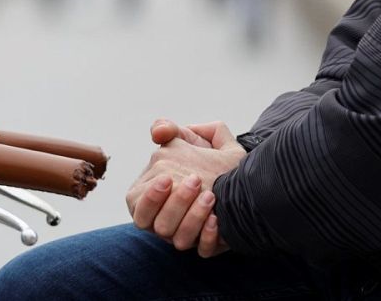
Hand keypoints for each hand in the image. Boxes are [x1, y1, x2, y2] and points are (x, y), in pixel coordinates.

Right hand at [126, 119, 244, 253]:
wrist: (242, 174)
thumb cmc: (208, 157)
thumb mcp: (190, 138)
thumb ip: (169, 129)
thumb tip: (156, 132)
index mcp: (154, 197)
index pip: (138, 205)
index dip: (150, 196)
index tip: (168, 178)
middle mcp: (166, 219)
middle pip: (158, 225)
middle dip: (175, 204)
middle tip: (195, 181)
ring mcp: (187, 234)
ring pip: (178, 241)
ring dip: (193, 219)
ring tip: (210, 196)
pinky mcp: (207, 244)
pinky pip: (203, 250)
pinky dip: (207, 237)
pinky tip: (216, 220)